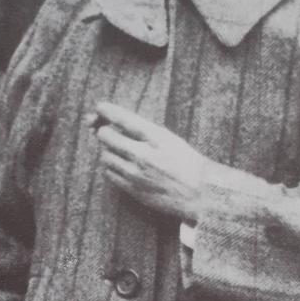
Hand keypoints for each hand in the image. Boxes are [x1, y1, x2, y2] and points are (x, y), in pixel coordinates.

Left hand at [89, 102, 206, 221]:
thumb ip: (143, 130)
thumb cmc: (185, 162)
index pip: (122, 118)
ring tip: (123, 151)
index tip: (100, 107)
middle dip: (106, 131)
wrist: (199, 193)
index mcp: (155, 138)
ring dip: (109, 150)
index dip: (107, 110)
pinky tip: (125, 166)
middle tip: (111, 131)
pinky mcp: (132, 189)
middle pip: (106, 136)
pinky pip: (109, 173)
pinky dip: (112, 167)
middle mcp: (143, 155)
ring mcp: (136, 174)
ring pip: (105, 155)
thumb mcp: (169, 139)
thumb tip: (114, 122)